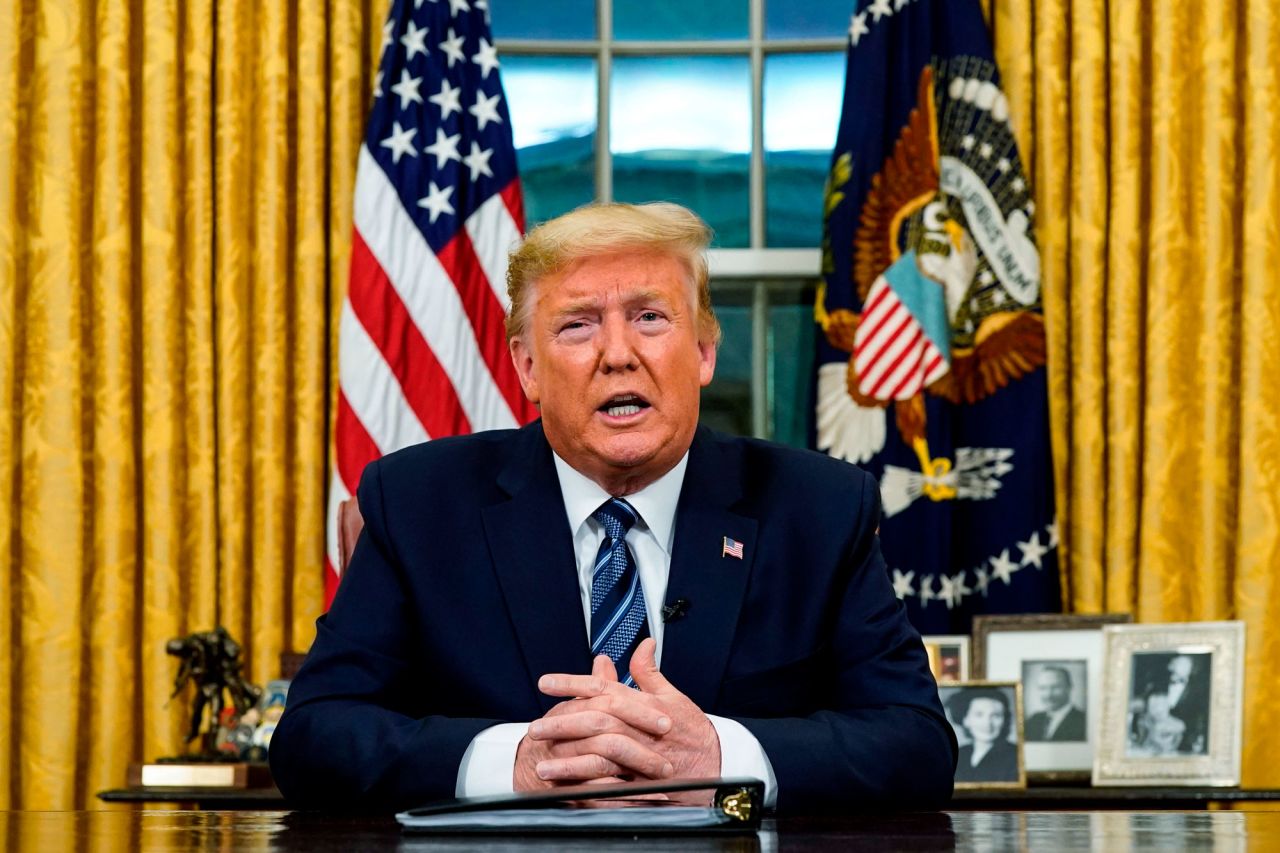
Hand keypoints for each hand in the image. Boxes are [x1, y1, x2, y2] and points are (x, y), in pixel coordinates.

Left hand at [537, 639, 720, 801]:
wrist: (716, 765)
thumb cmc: (693, 731)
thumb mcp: (674, 696)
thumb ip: (650, 672)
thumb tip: (643, 644)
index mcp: (644, 704)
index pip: (602, 688)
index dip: (572, 683)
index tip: (545, 683)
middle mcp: (639, 728)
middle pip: (596, 719)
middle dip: (562, 722)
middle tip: (534, 727)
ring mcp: (640, 756)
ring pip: (600, 753)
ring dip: (569, 759)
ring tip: (542, 763)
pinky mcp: (641, 782)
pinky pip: (610, 784)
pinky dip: (587, 786)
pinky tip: (566, 788)